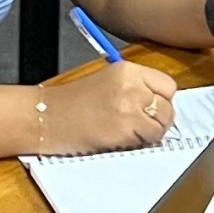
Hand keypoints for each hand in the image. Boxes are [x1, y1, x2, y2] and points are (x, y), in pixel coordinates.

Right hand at [45, 60, 177, 153]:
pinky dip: (138, 143)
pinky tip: (120, 138)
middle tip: (140, 123)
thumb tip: (161, 102)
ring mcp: (129, 108)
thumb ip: (136, 86)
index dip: (161, 99)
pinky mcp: (124, 130)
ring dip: (150, 132)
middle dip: (159, 118)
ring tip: (127, 131)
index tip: (152, 107)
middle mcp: (131, 86)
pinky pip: (148, 140)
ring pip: (161, 125)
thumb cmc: (71, 103)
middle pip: (168, 107)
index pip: (168, 85)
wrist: (45, 118)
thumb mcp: (107, 80)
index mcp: (128, 70)